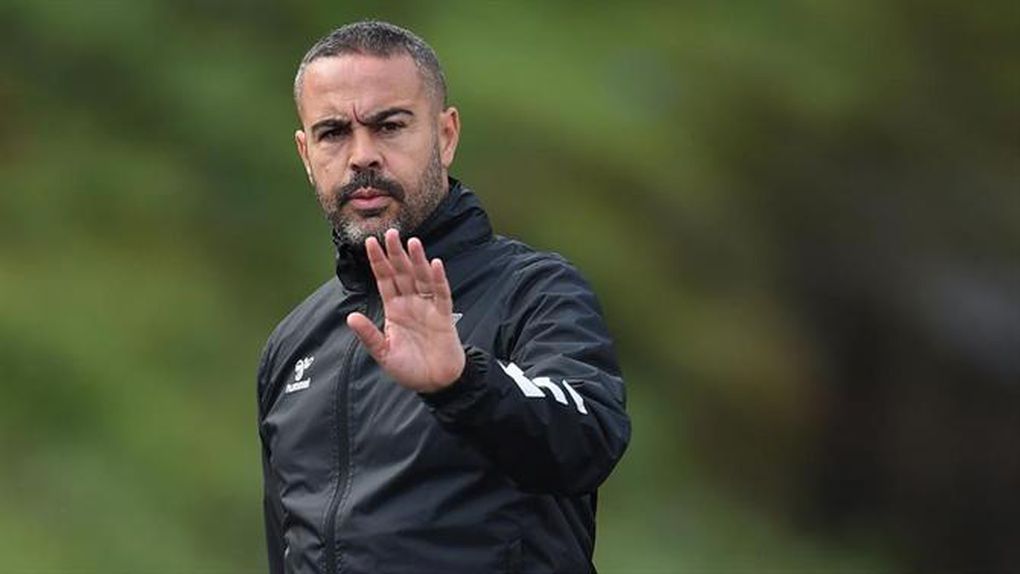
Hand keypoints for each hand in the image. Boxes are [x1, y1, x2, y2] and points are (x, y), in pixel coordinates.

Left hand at [346, 229, 465, 392]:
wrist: (436, 383)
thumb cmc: (409, 368)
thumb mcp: (383, 354)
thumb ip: (369, 335)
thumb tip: (350, 317)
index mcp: (394, 309)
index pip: (384, 279)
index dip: (378, 261)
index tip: (370, 242)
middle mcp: (410, 303)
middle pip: (402, 273)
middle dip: (396, 253)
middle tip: (391, 232)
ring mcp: (428, 307)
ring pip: (421, 278)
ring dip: (417, 260)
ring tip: (413, 242)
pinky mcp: (444, 315)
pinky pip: (441, 293)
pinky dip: (438, 279)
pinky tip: (435, 264)